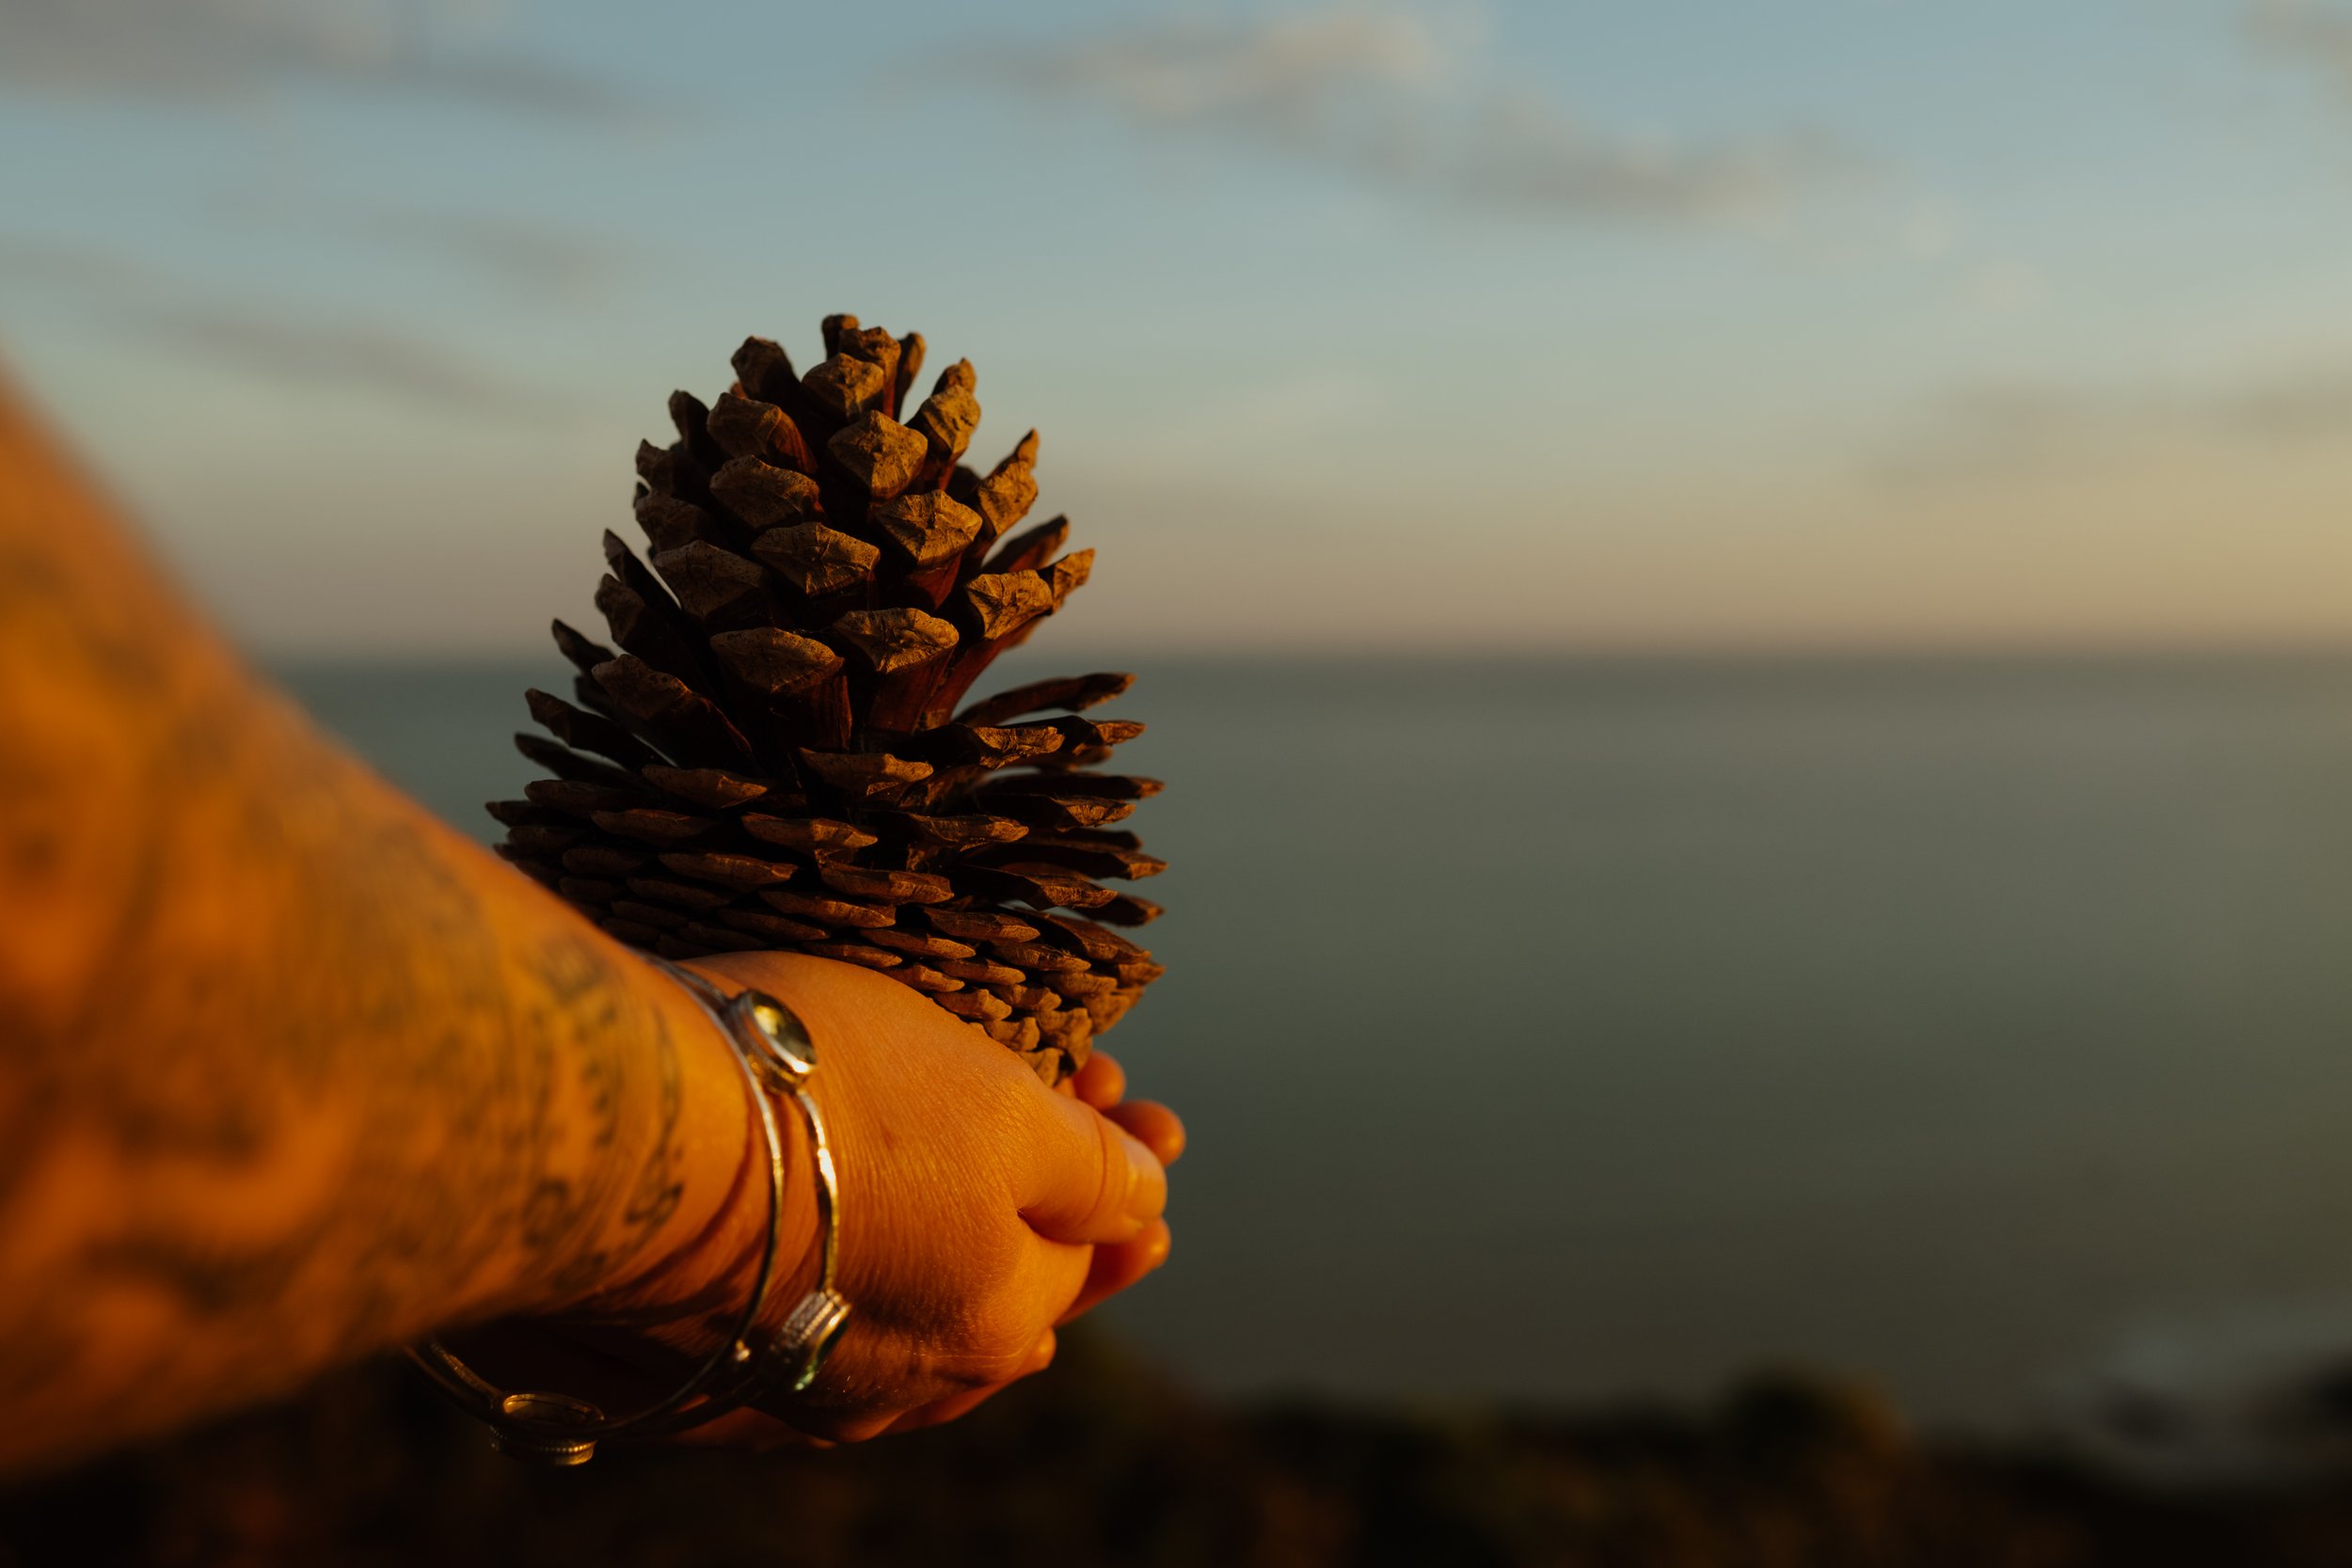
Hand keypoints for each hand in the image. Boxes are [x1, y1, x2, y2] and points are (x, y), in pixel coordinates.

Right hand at [645, 952, 1180, 1442]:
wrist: (608, 1143)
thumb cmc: (820, 1101)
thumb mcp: (998, 1108)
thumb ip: (1088, 1167)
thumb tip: (1151, 1192)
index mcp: (994, 1317)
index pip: (1088, 1247)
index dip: (1117, 1164)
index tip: (1129, 1097)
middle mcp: (899, 1382)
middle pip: (999, 1295)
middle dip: (1047, 1206)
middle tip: (1084, 1115)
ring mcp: (789, 1388)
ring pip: (903, 1324)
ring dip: (950, 1247)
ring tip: (983, 1198)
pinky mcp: (690, 1370)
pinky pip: (802, 1335)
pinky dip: (848, 1284)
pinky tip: (845, 1255)